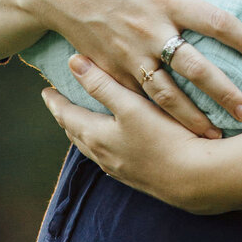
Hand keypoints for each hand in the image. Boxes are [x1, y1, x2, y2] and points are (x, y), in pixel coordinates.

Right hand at [22, 0, 241, 138]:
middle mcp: (150, 29)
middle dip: (223, 92)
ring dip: (192, 116)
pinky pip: (137, 98)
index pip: (215, 22)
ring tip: (216, 135)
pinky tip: (173, 132)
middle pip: (195, 67)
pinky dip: (157, 116)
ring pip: (166, 93)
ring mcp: (128, 53)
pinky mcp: (110, 69)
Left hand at [41, 56, 226, 212]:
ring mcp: (121, 169)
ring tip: (84, 122)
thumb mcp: (130, 106)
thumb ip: (102, 84)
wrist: (195, 179)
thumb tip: (73, 62)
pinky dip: (104, 145)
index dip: (56, 102)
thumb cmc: (163, 137)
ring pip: (94, 148)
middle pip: (78, 134)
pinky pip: (110, 157)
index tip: (46, 91)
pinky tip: (115, 144)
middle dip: (67, 118)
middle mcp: (104, 156)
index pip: (67, 116)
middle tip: (61, 105)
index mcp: (97, 136)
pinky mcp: (139, 176)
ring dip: (85, 133)